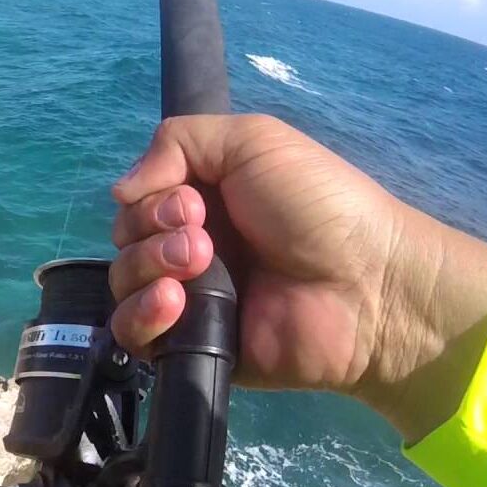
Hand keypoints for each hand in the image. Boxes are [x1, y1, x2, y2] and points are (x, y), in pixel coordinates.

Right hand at [109, 114, 486, 442]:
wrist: (366, 287)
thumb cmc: (318, 206)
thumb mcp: (254, 140)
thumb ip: (177, 141)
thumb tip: (119, 190)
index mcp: (202, 200)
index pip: (137, 198)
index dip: (152, 197)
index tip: (194, 201)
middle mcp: (188, 247)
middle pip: (124, 238)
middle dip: (151, 230)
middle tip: (204, 235)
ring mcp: (187, 299)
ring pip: (122, 282)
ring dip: (147, 266)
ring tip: (198, 267)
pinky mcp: (189, 345)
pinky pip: (131, 335)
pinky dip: (141, 315)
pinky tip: (176, 304)